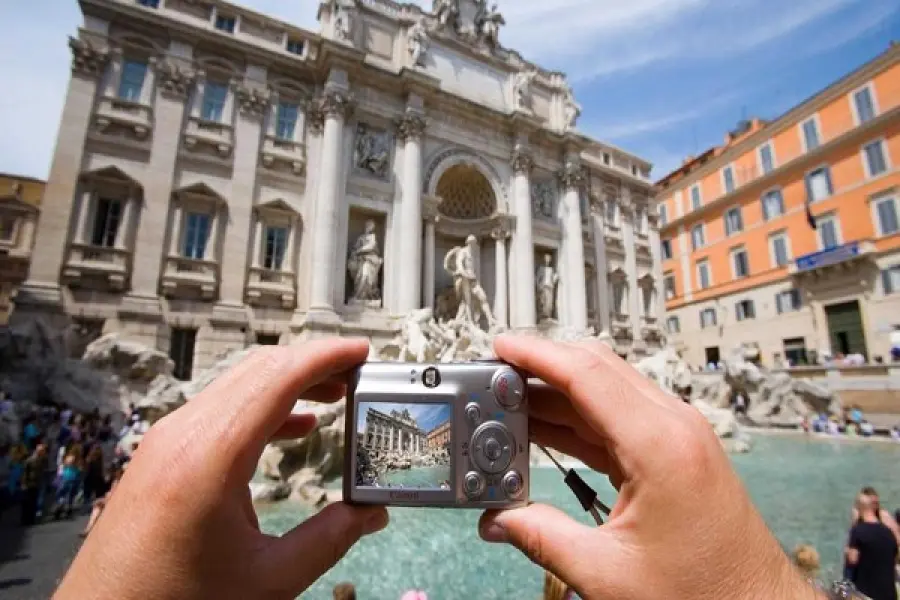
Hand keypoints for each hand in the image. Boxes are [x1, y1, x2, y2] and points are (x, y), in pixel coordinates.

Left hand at [54, 339, 387, 599]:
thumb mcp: (268, 580)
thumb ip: (328, 541)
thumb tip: (372, 514)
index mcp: (212, 457)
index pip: (278, 378)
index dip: (326, 357)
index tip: (362, 350)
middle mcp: (184, 434)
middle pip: (259, 371)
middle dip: (313, 364)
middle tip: (358, 373)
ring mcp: (167, 440)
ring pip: (237, 385)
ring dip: (288, 383)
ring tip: (335, 396)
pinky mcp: (161, 454)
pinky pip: (219, 410)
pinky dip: (262, 407)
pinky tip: (296, 426)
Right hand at [480, 337, 818, 599]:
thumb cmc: (706, 593)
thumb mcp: (608, 572)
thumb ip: (542, 539)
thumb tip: (498, 520)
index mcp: (661, 446)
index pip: (587, 374)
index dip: (537, 355)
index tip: (502, 346)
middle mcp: (675, 428)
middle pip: (596, 372)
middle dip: (541, 368)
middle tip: (496, 378)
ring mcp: (678, 438)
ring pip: (605, 393)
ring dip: (557, 395)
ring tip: (509, 407)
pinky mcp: (675, 454)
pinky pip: (617, 421)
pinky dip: (578, 420)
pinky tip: (545, 431)